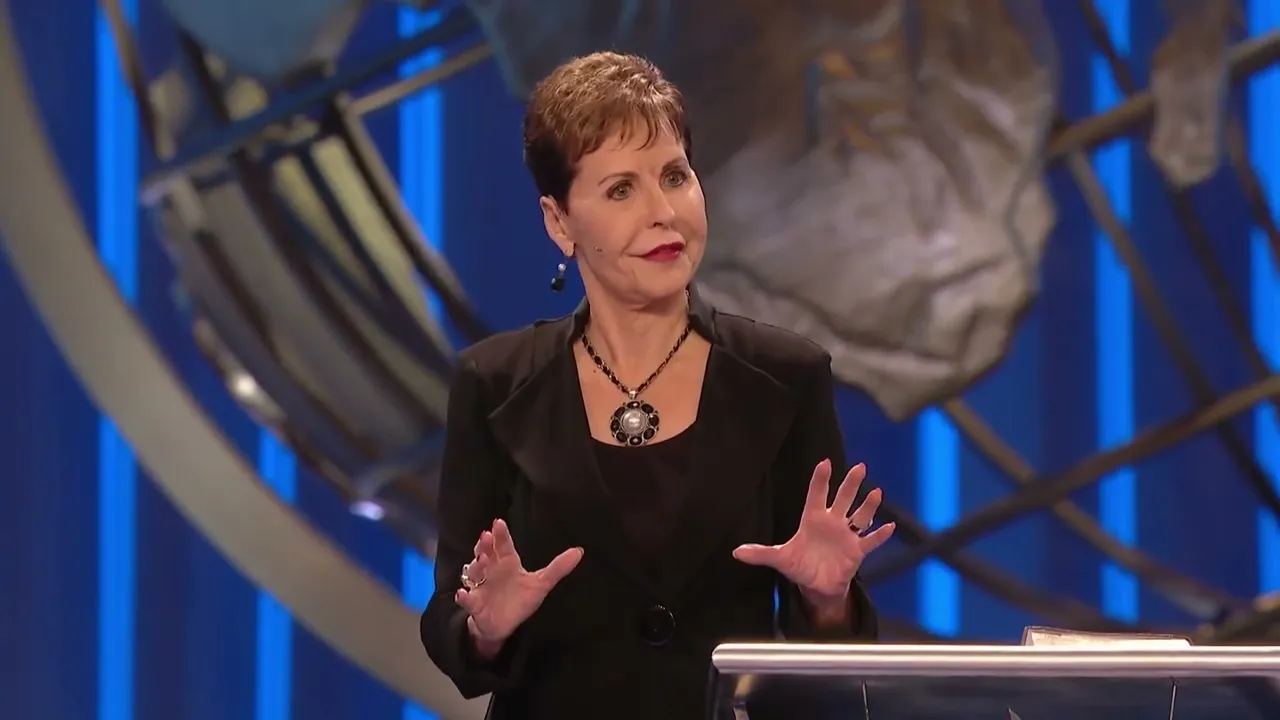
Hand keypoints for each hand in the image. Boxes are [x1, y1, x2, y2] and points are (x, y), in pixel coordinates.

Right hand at [455, 519, 583, 651]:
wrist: (504, 624)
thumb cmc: (520, 599)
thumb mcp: (541, 583)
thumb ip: (558, 568)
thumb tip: (580, 551)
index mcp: (507, 562)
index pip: (504, 545)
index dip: (501, 534)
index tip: (498, 523)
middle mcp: (491, 570)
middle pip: (485, 554)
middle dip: (484, 546)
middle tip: (486, 537)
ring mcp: (480, 586)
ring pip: (473, 572)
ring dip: (475, 566)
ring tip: (481, 561)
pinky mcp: (474, 604)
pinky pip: (467, 599)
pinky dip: (464, 597)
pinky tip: (463, 594)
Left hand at [733, 459, 893, 604]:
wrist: (817, 585)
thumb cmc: (800, 565)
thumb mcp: (780, 559)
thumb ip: (761, 553)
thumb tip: (736, 552)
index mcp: (812, 519)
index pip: (816, 495)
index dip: (820, 480)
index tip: (825, 463)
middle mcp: (832, 523)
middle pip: (843, 499)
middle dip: (851, 484)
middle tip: (860, 467)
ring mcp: (846, 536)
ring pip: (860, 516)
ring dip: (869, 506)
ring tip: (877, 492)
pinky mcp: (857, 551)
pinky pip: (870, 541)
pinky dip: (880, 535)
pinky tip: (891, 526)